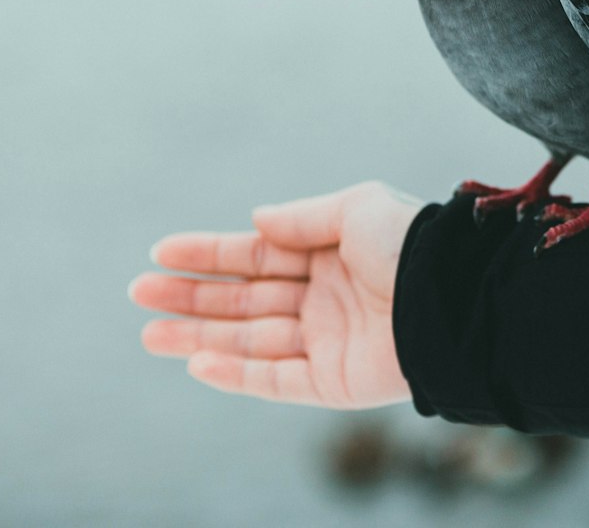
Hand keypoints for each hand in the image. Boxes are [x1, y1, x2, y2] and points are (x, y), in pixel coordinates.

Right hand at [130, 181, 422, 407]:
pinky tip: (195, 361)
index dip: (210, 254)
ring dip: (198, 335)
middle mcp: (323, 297)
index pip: (257, 255)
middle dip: (192, 296)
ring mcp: (326, 341)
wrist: (450, 295)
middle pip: (244, 298)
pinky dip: (235, 374)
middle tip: (138, 291)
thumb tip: (255, 221)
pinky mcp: (333, 382)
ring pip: (249, 340)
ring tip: (148, 332)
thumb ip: (302, 218)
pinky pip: (274, 381)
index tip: (162, 251)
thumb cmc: (407, 243)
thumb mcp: (356, 208)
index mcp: (330, 254)